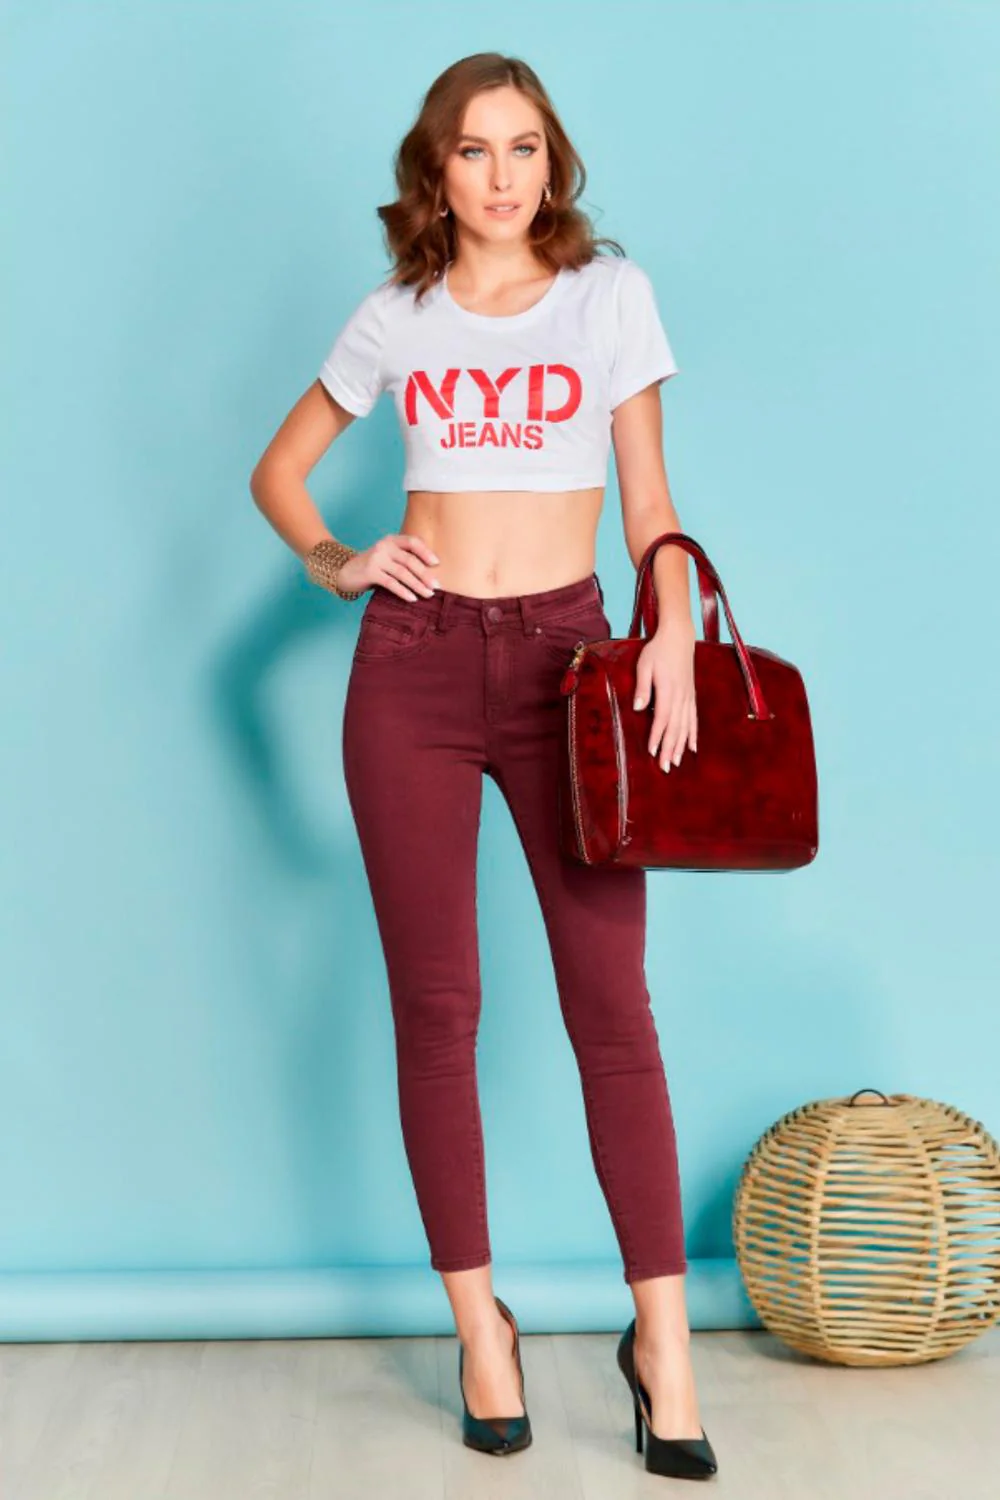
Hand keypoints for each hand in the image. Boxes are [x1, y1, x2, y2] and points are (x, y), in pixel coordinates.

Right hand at [337, 532, 440, 600]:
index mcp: (391, 540)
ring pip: (402, 573)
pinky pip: (391, 583)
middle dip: (425, 574)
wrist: (345, 572)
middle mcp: (384, 546)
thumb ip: (404, 558)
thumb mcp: (388, 556)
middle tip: (437, 586)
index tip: (437, 564)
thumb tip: (432, 573)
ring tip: (428, 594)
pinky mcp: (370, 572)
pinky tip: (412, 598)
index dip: (426, 552)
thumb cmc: (374, 566)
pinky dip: (403, 591)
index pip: (412, 542)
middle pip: (409, 560)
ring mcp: (376, 559)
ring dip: (417, 585)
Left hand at [632, 620, 697, 770]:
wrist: (679, 637)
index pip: (662, 718)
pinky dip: (693, 734)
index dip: (657, 736)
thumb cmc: (658, 650)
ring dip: (681, 746)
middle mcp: (681, 696)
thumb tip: (638, 708)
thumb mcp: (644, 665)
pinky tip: (692, 747)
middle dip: (670, 749)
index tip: (652, 752)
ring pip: (685, 726)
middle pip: (675, 727)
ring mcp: (688, 697)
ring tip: (676, 762)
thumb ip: (642, 687)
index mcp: (668, 690)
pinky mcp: (691, 695)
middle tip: (665, 767)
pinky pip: (693, 719)